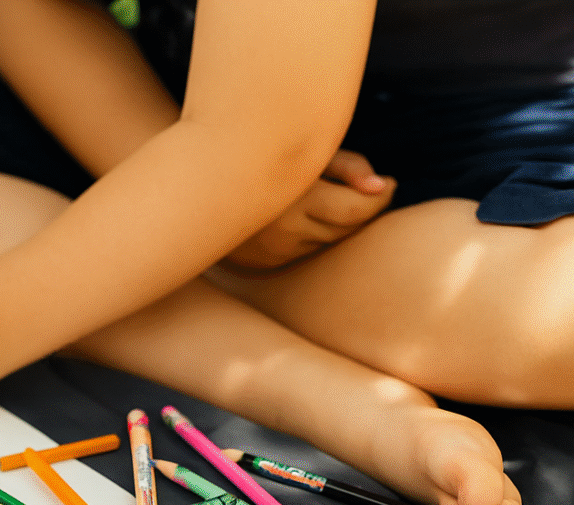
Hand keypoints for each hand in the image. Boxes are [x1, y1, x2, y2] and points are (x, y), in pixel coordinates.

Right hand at [224, 150, 394, 271]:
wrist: (202, 187)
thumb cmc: (264, 157)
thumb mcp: (307, 151)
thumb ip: (349, 165)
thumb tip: (383, 186)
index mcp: (295, 197)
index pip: (358, 209)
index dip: (381, 197)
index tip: (389, 182)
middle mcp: (283, 230)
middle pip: (347, 228)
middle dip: (363, 209)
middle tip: (363, 188)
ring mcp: (273, 251)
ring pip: (329, 242)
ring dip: (339, 223)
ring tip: (327, 196)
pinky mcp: (266, 264)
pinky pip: (306, 252)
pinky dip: (313, 235)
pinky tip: (302, 215)